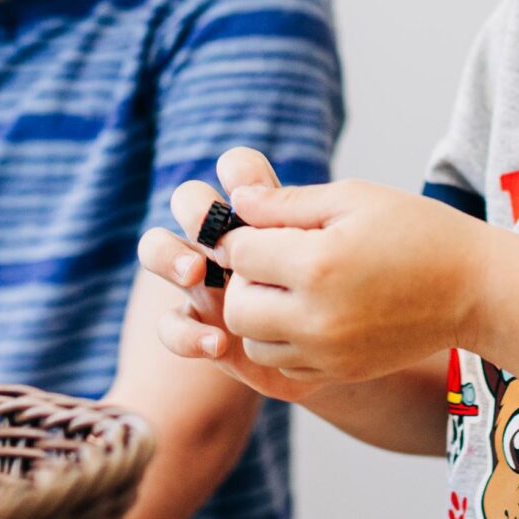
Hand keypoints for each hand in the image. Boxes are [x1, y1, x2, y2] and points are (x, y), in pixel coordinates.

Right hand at [136, 147, 332, 402]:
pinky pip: (172, 326)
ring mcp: (206, 281)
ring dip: (169, 256)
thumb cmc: (356, 287)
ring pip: (159, 251)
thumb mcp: (338, 248)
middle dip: (194, 209)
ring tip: (195, 272)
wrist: (359, 347)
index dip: (237, 171)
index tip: (247, 186)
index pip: (238, 171)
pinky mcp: (201, 326)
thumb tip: (243, 195)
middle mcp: (225, 238)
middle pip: (189, 201)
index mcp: (263, 211)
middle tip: (215, 233)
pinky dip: (187, 334)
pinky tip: (217, 343)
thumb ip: (295, 218)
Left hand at [210, 167, 489, 382]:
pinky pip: (284, 364)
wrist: (474, 289)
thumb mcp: (354, 197)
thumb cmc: (418, 231)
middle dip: (245, 279)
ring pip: (254, 342)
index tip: (264, 225)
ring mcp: (328, 352)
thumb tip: (234, 204)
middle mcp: (317, 317)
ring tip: (293, 288)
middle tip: (274, 259)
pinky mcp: (340, 372)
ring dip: (260, 314)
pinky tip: (312, 312)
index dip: (244, 234)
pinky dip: (284, 340)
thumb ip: (287, 203)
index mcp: (318, 264)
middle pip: (236, 307)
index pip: (241, 253)